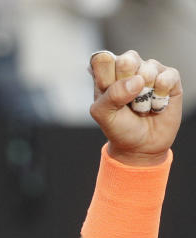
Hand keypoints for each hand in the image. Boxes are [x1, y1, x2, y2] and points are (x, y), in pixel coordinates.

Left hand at [89, 50, 182, 165]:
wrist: (141, 145)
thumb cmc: (118, 127)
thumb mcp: (103, 115)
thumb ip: (111, 95)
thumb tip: (137, 81)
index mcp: (106, 73)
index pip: (102, 59)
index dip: (106, 77)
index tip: (107, 93)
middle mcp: (128, 67)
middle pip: (127, 59)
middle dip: (125, 85)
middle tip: (126, 101)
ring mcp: (150, 70)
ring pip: (148, 70)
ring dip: (143, 96)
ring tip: (140, 107)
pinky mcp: (170, 77)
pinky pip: (167, 78)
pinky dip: (160, 97)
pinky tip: (155, 105)